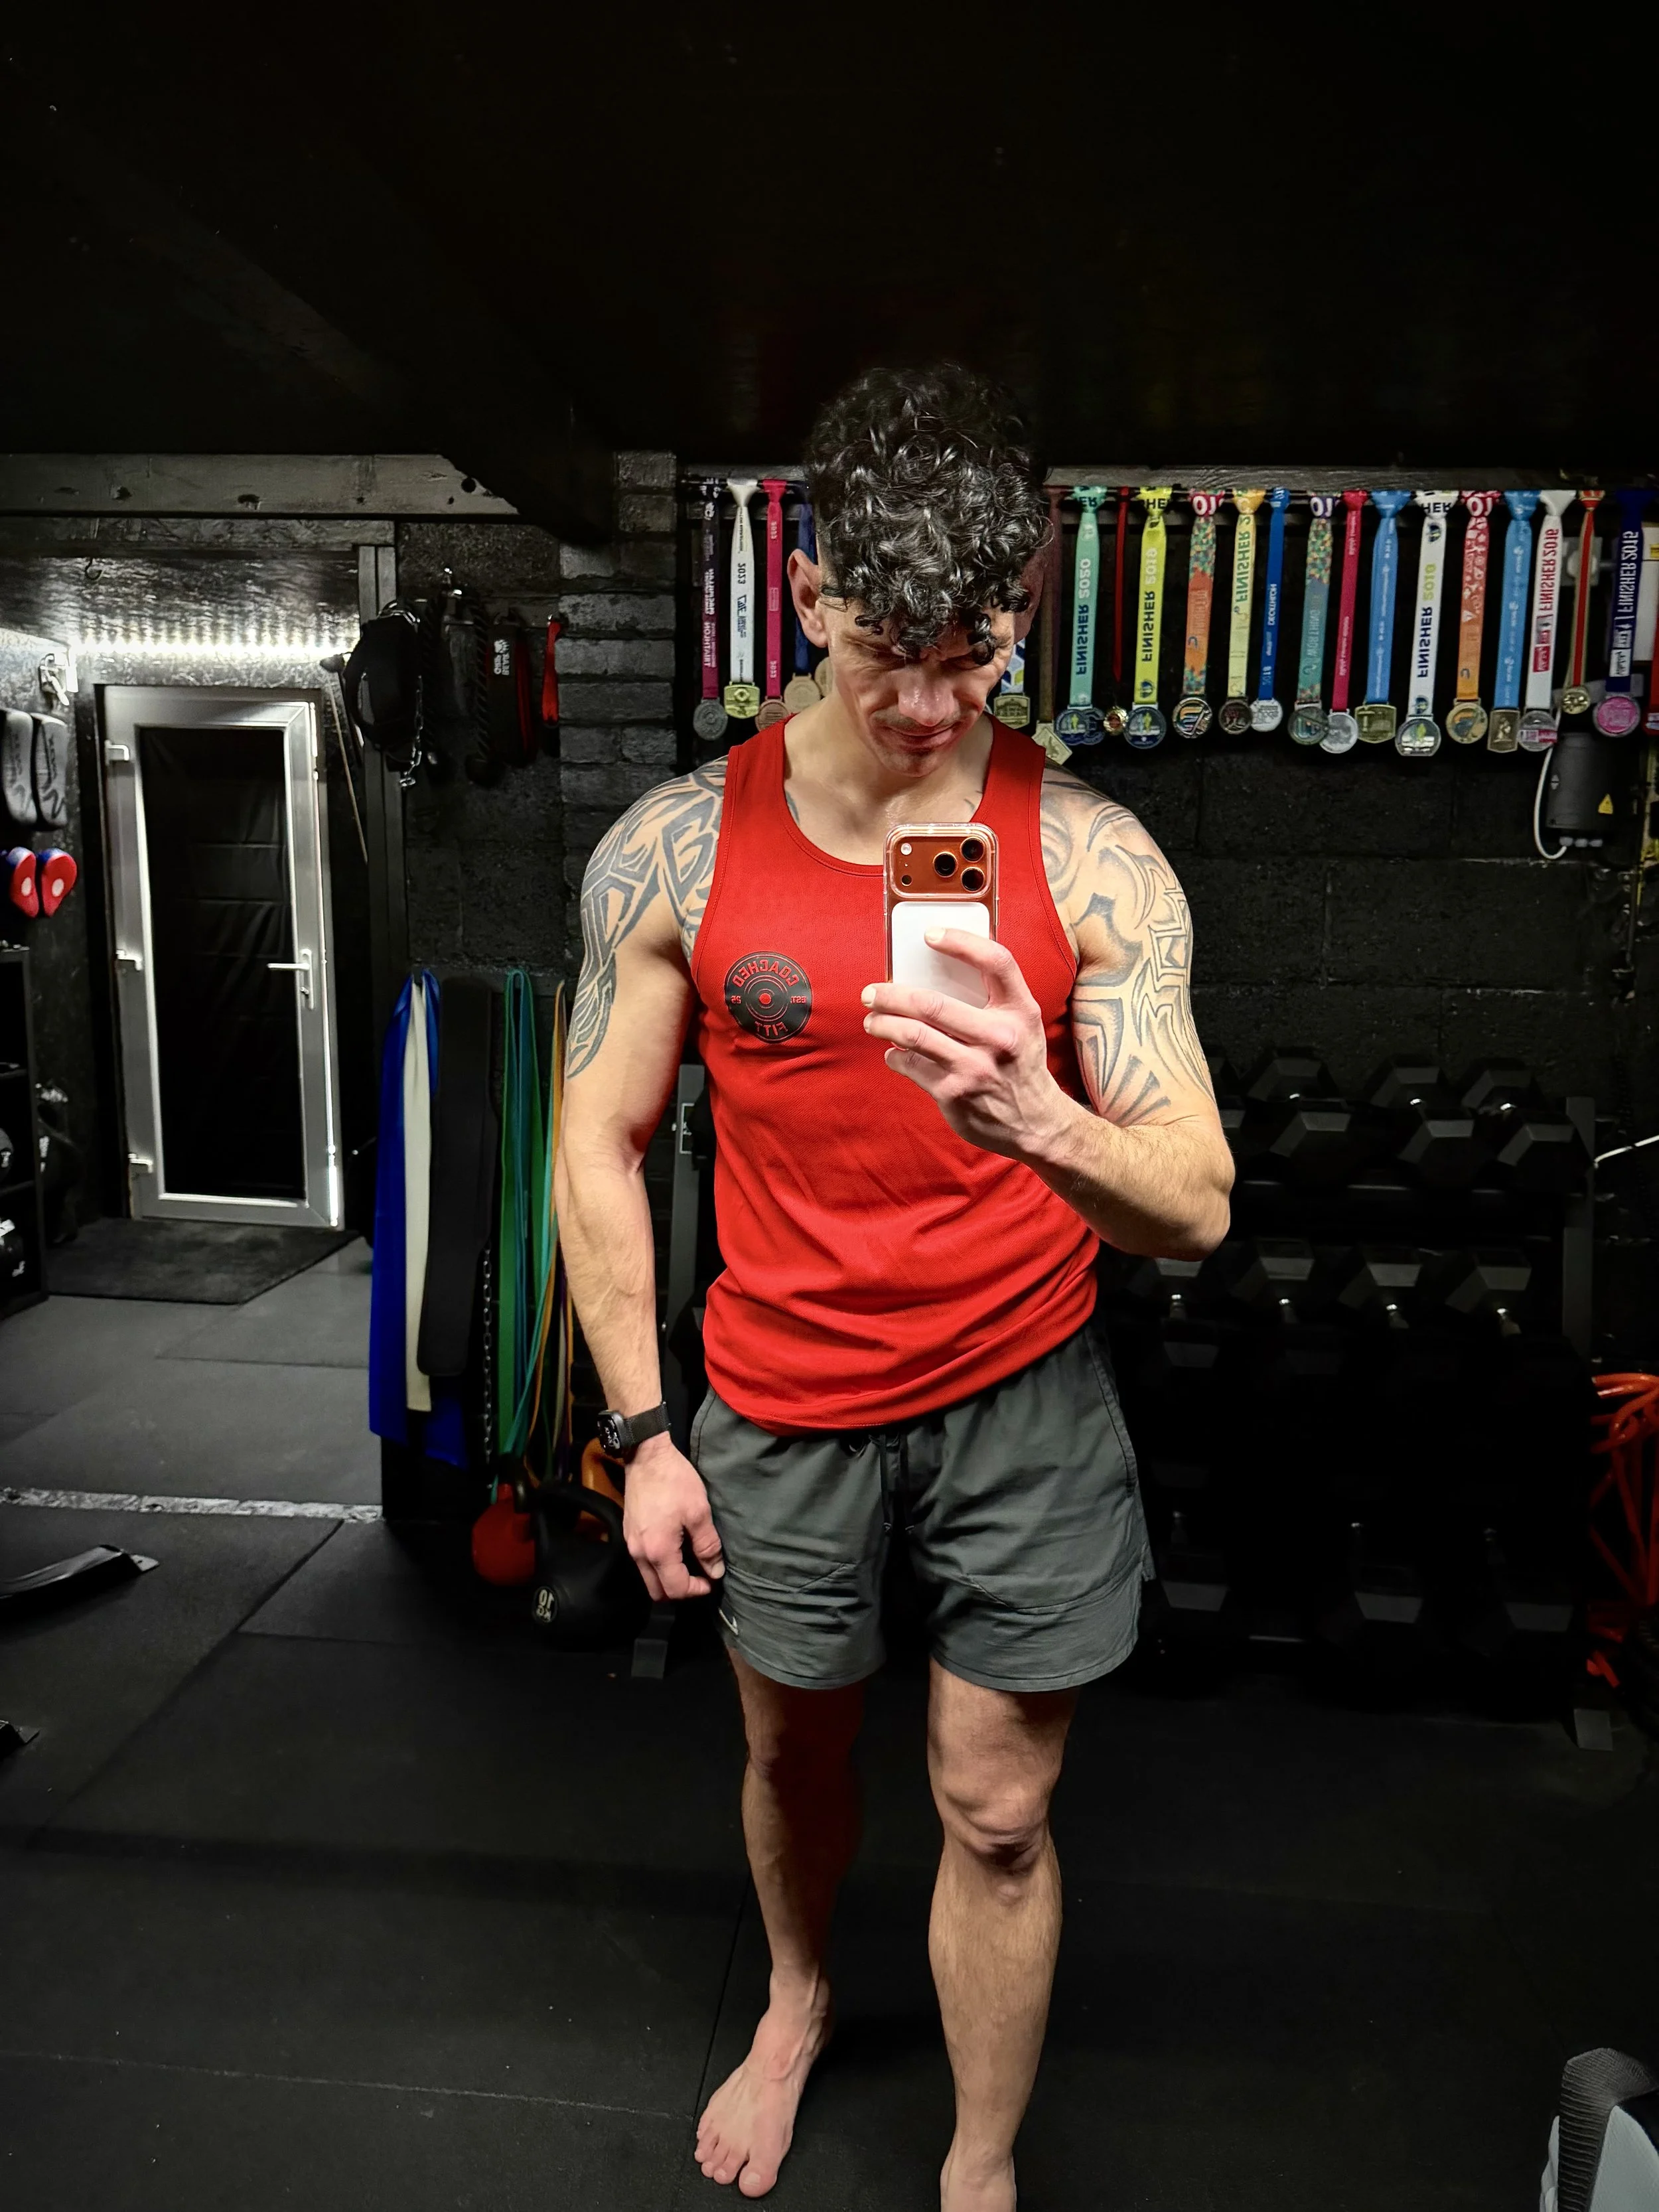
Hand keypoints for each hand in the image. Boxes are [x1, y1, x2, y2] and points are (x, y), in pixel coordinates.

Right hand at [622, 1435, 724, 1601]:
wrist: (646, 1456)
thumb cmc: (674, 1482)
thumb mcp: (699, 1513)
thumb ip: (708, 1546)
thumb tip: (715, 1572)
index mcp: (658, 1551)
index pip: (676, 1589)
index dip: (697, 1590)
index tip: (712, 1580)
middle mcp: (639, 1554)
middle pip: (658, 1592)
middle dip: (680, 1590)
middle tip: (700, 1577)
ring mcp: (631, 1544)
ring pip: (649, 1578)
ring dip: (669, 1578)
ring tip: (690, 1562)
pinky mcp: (628, 1534)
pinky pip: (643, 1563)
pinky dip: (660, 1565)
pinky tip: (676, 1548)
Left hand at [861, 930, 1072, 1163]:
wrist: (1035, 1122)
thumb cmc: (1019, 1061)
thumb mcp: (1023, 1023)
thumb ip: (994, 995)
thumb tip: (933, 969)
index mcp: (1021, 1011)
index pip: (996, 961)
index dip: (962, 941)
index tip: (930, 935)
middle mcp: (1001, 1038)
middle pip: (932, 1004)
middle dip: (890, 995)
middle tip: (870, 992)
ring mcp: (975, 1068)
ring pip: (912, 1035)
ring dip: (882, 1024)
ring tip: (871, 1020)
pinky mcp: (953, 1093)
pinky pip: (910, 1065)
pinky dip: (895, 1056)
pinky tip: (894, 1052)